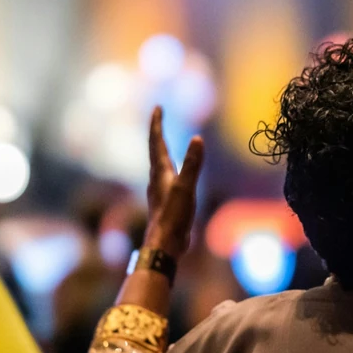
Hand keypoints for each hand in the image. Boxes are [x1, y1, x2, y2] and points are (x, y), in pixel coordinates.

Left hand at [143, 106, 204, 257]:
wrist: (165, 244)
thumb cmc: (173, 217)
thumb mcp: (186, 188)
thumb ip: (192, 164)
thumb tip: (197, 139)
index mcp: (160, 172)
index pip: (157, 142)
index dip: (157, 124)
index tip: (157, 108)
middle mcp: (157, 178)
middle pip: (155, 150)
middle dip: (157, 133)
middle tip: (158, 118)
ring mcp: (160, 190)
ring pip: (159, 165)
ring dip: (161, 150)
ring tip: (163, 143)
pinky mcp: (167, 201)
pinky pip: (167, 177)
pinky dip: (170, 167)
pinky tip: (172, 175)